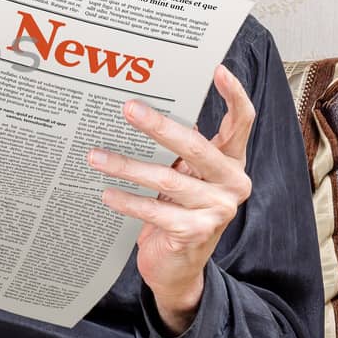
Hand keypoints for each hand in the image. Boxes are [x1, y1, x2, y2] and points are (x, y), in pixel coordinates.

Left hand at [88, 65, 254, 334]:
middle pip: (197, 147)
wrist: (178, 268)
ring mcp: (218, 210)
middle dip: (159, 126)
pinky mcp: (196, 233)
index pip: (242, 122)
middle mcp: (233, 183)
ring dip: (127, 166)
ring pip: (167, 180)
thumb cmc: (177, 209)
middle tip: (128, 109)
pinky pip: (155, 211)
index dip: (234, 94)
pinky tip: (106, 193)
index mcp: (232, 162)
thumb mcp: (185, 175)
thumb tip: (143, 106)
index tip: (217, 69)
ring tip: (95, 156)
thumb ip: (180, 147)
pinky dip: (128, 201)